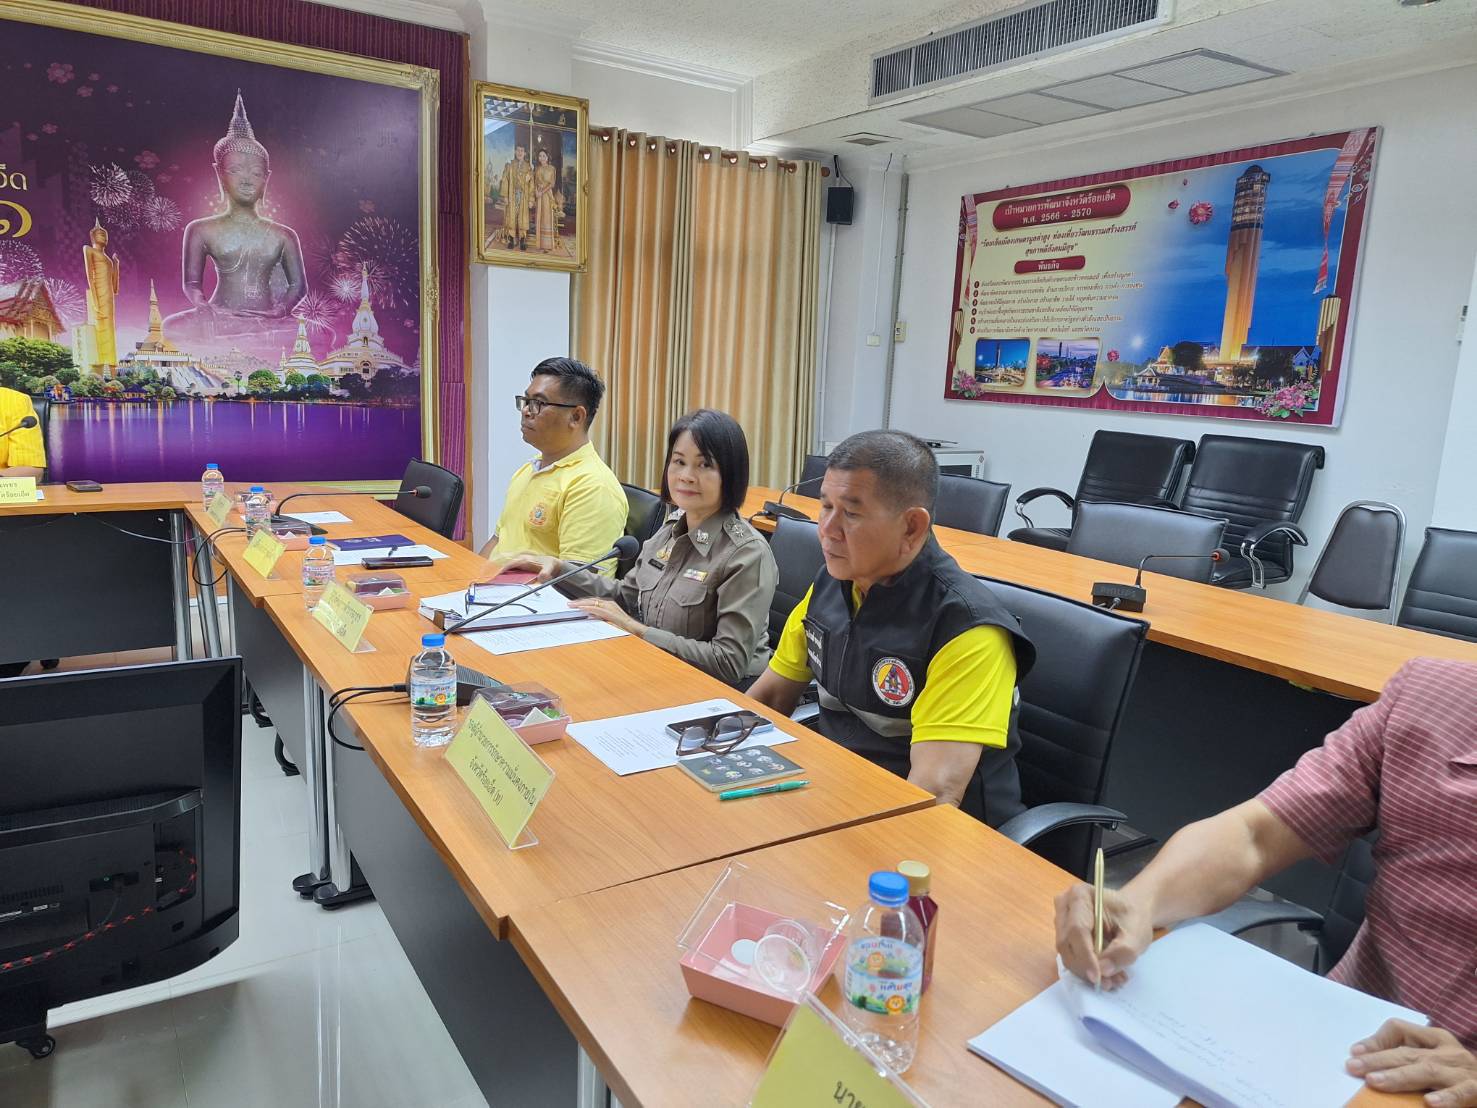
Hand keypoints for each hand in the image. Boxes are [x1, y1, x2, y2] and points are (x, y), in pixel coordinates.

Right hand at [474, 553, 558, 584]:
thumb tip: (542, 578)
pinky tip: (498, 584)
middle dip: (496, 574)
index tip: (495, 578)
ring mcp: (519, 564)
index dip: (503, 571)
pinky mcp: (519, 569)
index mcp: (525, 560)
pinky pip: (509, 573)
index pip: (511, 565)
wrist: (552, 564)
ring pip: (506, 570)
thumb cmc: (550, 565)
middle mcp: (520, 561)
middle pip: (505, 567)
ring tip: (489, 584)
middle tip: (488, 583)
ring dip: (498, 576)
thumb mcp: (550, 569)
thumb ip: (547, 574)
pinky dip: (503, 577)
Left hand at [569, 597, 644, 636]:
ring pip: (593, 603)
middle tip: (569, 604)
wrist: (634, 629)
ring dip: (581, 603)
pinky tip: (581, 608)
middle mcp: (609, 604)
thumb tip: (589, 617)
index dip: (583, 603)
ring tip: (572, 605)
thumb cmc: (623, 627)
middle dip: (580, 602)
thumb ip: (600, 618)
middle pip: (591, 600)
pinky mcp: (610, 612)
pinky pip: (597, 609)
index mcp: (609, 605)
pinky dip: (588, 608)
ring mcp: (610, 607)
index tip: (574, 604)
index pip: (593, 602)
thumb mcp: (609, 621)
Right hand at [1053, 882, 1152, 988]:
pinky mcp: (1064, 936)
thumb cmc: (1133, 917)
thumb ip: (1122, 952)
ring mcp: (1061, 922)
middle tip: (1109, 982)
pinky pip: (1070, 958)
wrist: (1131, 912)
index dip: (1085, 956)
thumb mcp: (1137, 935)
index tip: (1098, 977)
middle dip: (1086, 968)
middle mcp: (1064, 906)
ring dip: (1087, 972)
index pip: (1077, 930)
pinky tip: (1107, 975)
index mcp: (1080, 896)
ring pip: (1067, 954)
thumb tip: (1103, 971)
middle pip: (1067, 944)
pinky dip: (1087, 971)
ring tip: (1113, 979)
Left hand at [1347, 1020, 1476, 1105]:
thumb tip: (1362, 1058)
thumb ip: (1405, 1058)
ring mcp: (1463, 1070)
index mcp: (1434, 1038)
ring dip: (1400, 1076)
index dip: (1375, 1040)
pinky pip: (1461, 1093)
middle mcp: (1448, 1051)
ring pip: (1428, 1071)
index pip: (1398, 1029)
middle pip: (1408, 1052)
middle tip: (1354, 1067)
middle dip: (1379, 1059)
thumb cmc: (1457, 1075)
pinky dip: (1446, 1098)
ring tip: (1376, 1081)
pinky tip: (1429, 1103)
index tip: (1354, 1053)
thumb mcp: (1431, 1060)